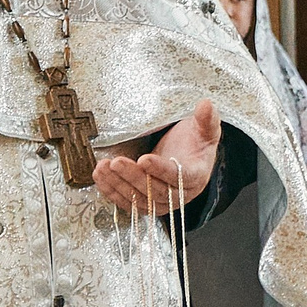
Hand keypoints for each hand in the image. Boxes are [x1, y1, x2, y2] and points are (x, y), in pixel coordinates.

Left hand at [92, 101, 220, 214]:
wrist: (187, 155)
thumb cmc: (195, 142)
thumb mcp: (204, 128)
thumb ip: (206, 119)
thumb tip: (207, 104)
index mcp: (196, 176)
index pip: (179, 177)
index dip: (162, 170)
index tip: (145, 159)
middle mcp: (179, 194)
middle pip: (156, 191)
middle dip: (133, 177)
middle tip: (117, 162)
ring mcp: (161, 201)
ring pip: (139, 200)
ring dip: (118, 185)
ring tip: (102, 168)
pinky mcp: (146, 202)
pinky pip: (128, 202)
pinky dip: (112, 192)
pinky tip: (100, 178)